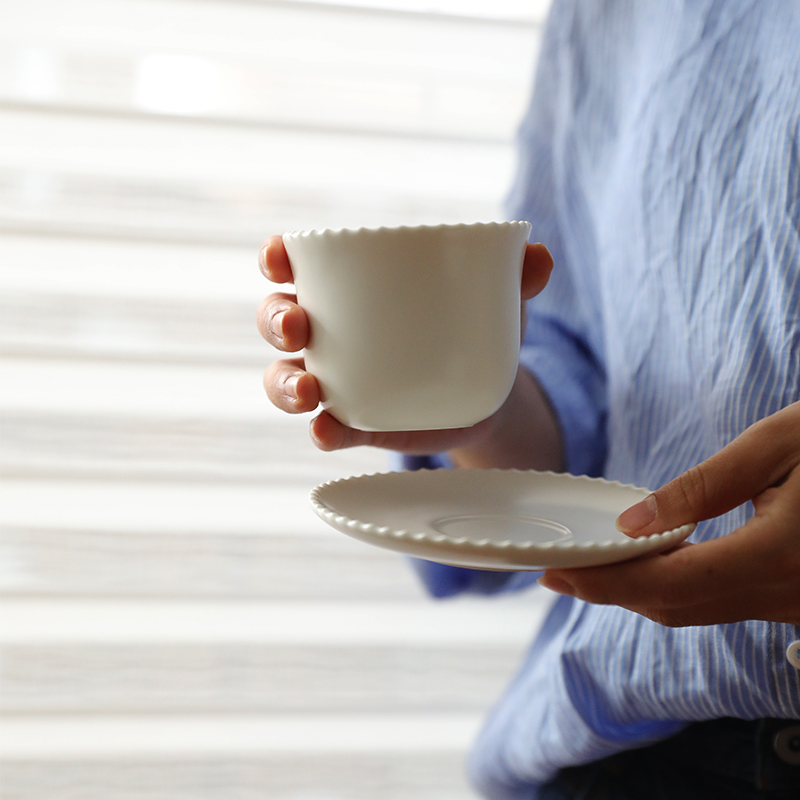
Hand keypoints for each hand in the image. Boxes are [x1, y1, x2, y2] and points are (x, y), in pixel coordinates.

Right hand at [257, 234, 562, 469]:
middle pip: (278, 321)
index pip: (295, 266)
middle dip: (276, 319)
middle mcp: (329, 335)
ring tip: (309, 391)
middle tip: (299, 326)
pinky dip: (322, 431)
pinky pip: (327, 428)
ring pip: (285, 379)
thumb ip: (513, 276)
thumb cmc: (475, 327)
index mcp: (349, 289)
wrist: (491, 394)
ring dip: (284, 384)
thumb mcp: (493, 299)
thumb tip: (539, 255)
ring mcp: (337, 382)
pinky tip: (327, 432)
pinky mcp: (356, 425)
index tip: (280, 257)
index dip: (276, 258)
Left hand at [538, 402, 799, 626]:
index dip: (608, 581)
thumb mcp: (779, 445)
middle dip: (611, 591)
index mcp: (779, 555)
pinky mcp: (796, 598)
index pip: (669, 582)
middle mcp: (788, 594)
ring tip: (589, 570)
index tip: (558, 571)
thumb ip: (704, 487)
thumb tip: (634, 521)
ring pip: (698, 610)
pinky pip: (722, 602)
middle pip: (676, 605)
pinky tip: (647, 566)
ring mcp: (795, 604)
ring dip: (638, 592)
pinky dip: (674, 588)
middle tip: (558, 572)